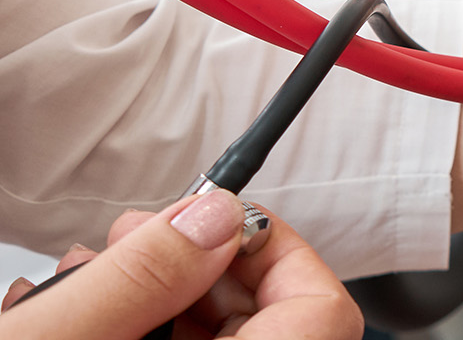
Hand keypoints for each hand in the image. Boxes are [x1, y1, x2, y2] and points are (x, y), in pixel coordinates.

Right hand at [0, 191, 359, 339]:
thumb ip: (142, 277)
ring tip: (94, 270)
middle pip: (267, 317)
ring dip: (161, 292)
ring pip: (216, 338)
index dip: (280, 246)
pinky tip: (86, 309)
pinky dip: (140, 326)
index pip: (324, 310)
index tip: (225, 212)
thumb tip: (212, 217)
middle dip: (201, 262)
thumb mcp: (60, 337)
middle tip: (138, 233)